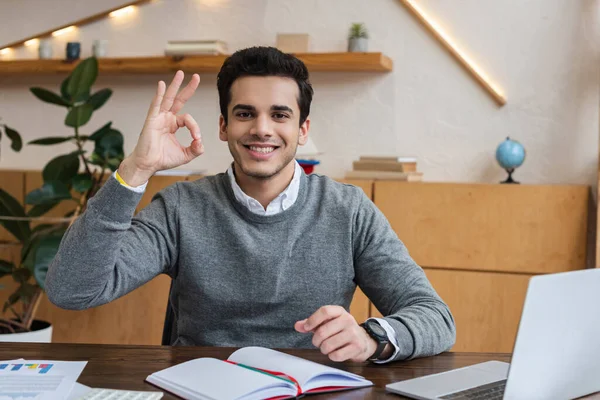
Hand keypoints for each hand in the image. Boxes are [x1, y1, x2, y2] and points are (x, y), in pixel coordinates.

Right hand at [118, 71, 203, 185]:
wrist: (148, 165)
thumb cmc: (163, 159)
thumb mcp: (185, 155)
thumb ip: (195, 149)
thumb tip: (202, 143)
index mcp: (173, 124)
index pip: (188, 120)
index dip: (195, 128)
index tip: (196, 139)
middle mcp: (166, 118)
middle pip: (178, 99)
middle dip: (188, 88)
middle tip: (196, 77)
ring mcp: (158, 117)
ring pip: (168, 98)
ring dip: (175, 85)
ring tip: (181, 74)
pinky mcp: (151, 120)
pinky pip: (156, 104)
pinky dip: (159, 94)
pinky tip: (161, 84)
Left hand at [294, 305, 376, 361]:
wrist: (364, 340)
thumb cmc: (341, 331)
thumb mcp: (327, 323)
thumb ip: (311, 324)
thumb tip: (297, 326)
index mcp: (339, 311)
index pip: (324, 311)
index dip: (312, 320)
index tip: (306, 328)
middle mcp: (348, 320)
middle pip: (323, 331)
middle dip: (316, 340)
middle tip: (318, 343)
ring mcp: (353, 333)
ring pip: (328, 345)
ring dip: (323, 349)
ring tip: (327, 347)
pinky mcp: (357, 346)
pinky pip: (336, 355)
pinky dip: (332, 356)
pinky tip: (335, 353)